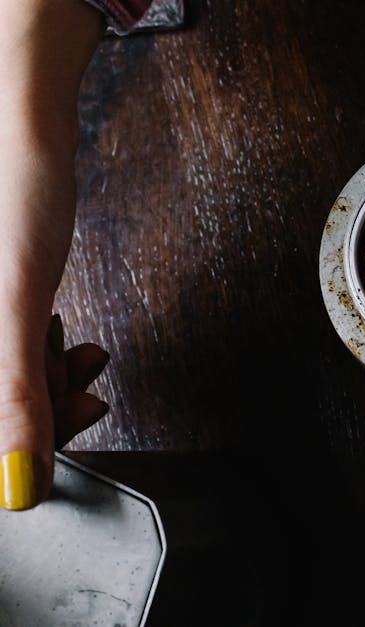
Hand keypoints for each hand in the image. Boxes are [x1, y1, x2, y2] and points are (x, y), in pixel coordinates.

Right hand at [0, 0, 105, 509]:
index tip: (60, 448)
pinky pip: (15, 353)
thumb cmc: (17, 207)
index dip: (16, 448)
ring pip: (8, 384)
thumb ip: (14, 394)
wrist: (24, 138)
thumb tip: (17, 483)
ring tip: (87, 362)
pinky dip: (50, 359)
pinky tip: (80, 349)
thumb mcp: (16, 306)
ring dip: (53, 387)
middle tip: (89, 400)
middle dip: (43, 412)